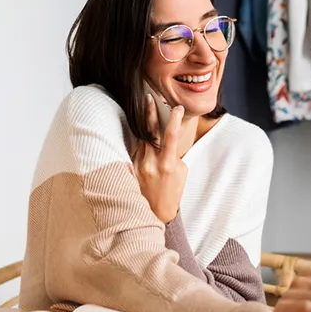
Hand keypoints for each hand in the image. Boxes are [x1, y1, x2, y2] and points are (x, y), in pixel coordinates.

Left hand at [132, 94, 186, 223]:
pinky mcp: (130, 168)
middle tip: (149, 97)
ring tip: (144, 107)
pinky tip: (138, 127)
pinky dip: (138, 137)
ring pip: (140, 138)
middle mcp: (151, 163)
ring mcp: (138, 165)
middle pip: (150, 132)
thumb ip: (175, 156)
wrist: (155, 214)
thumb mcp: (181, 174)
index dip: (174, 119)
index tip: (177, 108)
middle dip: (150, 112)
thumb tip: (167, 143)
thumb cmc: (171, 194)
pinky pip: (134, 148)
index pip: (171, 135)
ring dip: (143, 122)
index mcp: (167, 164)